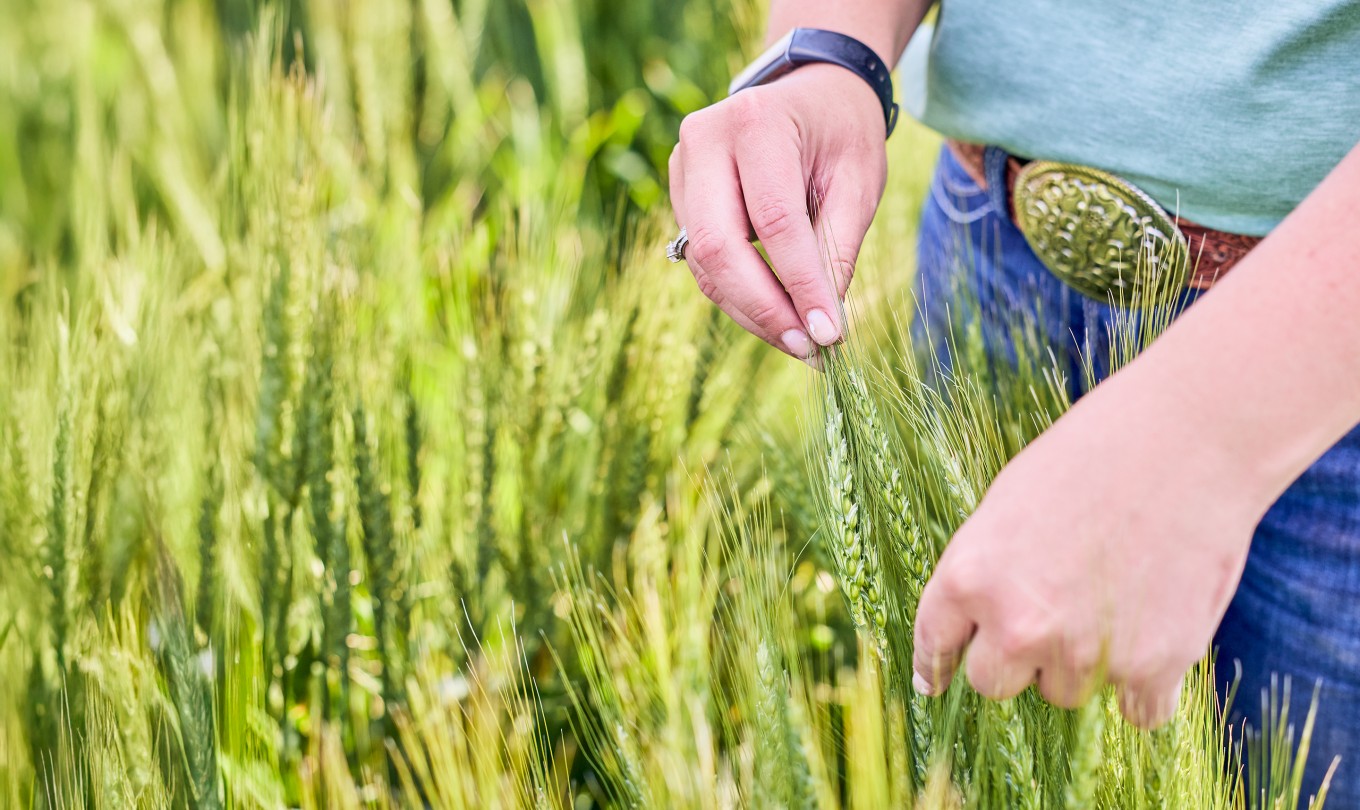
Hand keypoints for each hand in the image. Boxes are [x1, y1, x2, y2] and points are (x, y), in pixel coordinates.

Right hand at [669, 64, 887, 360]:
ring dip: (752, 311)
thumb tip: (823, 326)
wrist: (809, 90)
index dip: (800, 285)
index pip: (773, 221)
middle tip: (808, 349)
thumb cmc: (841, 132)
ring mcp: (681, 166)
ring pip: (706, 263)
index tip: (830, 334)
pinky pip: (703, 260)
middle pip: (719, 247)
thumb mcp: (858, 182)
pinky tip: (778, 314)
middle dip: (763, 309)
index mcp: (757, 122)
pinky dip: (740, 294)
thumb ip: (836, 249)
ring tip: (801, 339)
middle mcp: (704, 139)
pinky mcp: (679, 193)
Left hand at [911, 374, 1269, 727]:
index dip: (937, 663)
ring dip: (1081, 664)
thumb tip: (971, 629)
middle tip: (1052, 613)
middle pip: (994, 684)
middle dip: (1016, 659)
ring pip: (1065, 693)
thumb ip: (985, 574)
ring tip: (1114, 595)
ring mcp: (1082, 653)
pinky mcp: (1149, 668)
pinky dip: (1147, 686)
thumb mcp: (1006, 506)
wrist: (1187, 442)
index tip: (936, 680)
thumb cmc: (1092, 459)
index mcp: (969, 578)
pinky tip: (1158, 632)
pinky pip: (1138, 712)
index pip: (935, 645)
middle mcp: (1017, 625)